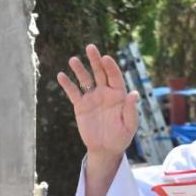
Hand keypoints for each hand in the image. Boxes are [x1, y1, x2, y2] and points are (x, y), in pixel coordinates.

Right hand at [57, 44, 138, 172]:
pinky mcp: (80, 105)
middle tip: (90, 47)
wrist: (106, 149)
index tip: (106, 58)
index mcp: (118, 94)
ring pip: (85, 80)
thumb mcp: (129, 125)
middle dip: (95, 60)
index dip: (110, 67)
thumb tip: (134, 93)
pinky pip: (73, 93)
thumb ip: (130, 110)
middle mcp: (105, 92)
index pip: (114, 77)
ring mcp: (92, 98)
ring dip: (79, 69)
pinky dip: (67, 84)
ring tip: (73, 60)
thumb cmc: (121, 137)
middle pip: (99, 72)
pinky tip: (61, 76)